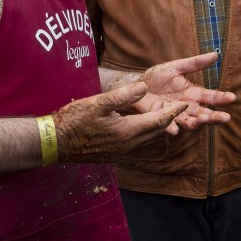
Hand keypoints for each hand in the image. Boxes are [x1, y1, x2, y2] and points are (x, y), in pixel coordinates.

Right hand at [54, 83, 188, 162]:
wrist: (54, 143)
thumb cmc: (74, 121)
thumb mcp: (97, 103)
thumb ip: (123, 96)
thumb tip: (145, 87)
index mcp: (127, 131)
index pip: (158, 121)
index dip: (173, 112)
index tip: (185, 104)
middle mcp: (128, 144)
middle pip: (157, 131)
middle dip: (171, 120)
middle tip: (182, 109)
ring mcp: (121, 151)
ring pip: (148, 138)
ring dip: (159, 127)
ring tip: (167, 116)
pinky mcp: (114, 153)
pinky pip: (138, 143)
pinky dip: (147, 133)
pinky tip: (144, 127)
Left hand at [140, 53, 234, 131]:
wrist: (135, 86)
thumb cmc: (156, 77)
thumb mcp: (176, 67)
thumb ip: (195, 63)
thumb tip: (215, 55)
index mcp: (194, 94)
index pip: (211, 98)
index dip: (222, 98)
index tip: (232, 98)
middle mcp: (187, 107)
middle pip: (205, 115)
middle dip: (215, 117)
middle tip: (226, 117)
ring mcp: (175, 115)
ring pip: (190, 124)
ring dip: (198, 123)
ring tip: (204, 120)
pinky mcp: (159, 120)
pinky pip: (167, 125)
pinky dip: (171, 128)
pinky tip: (175, 130)